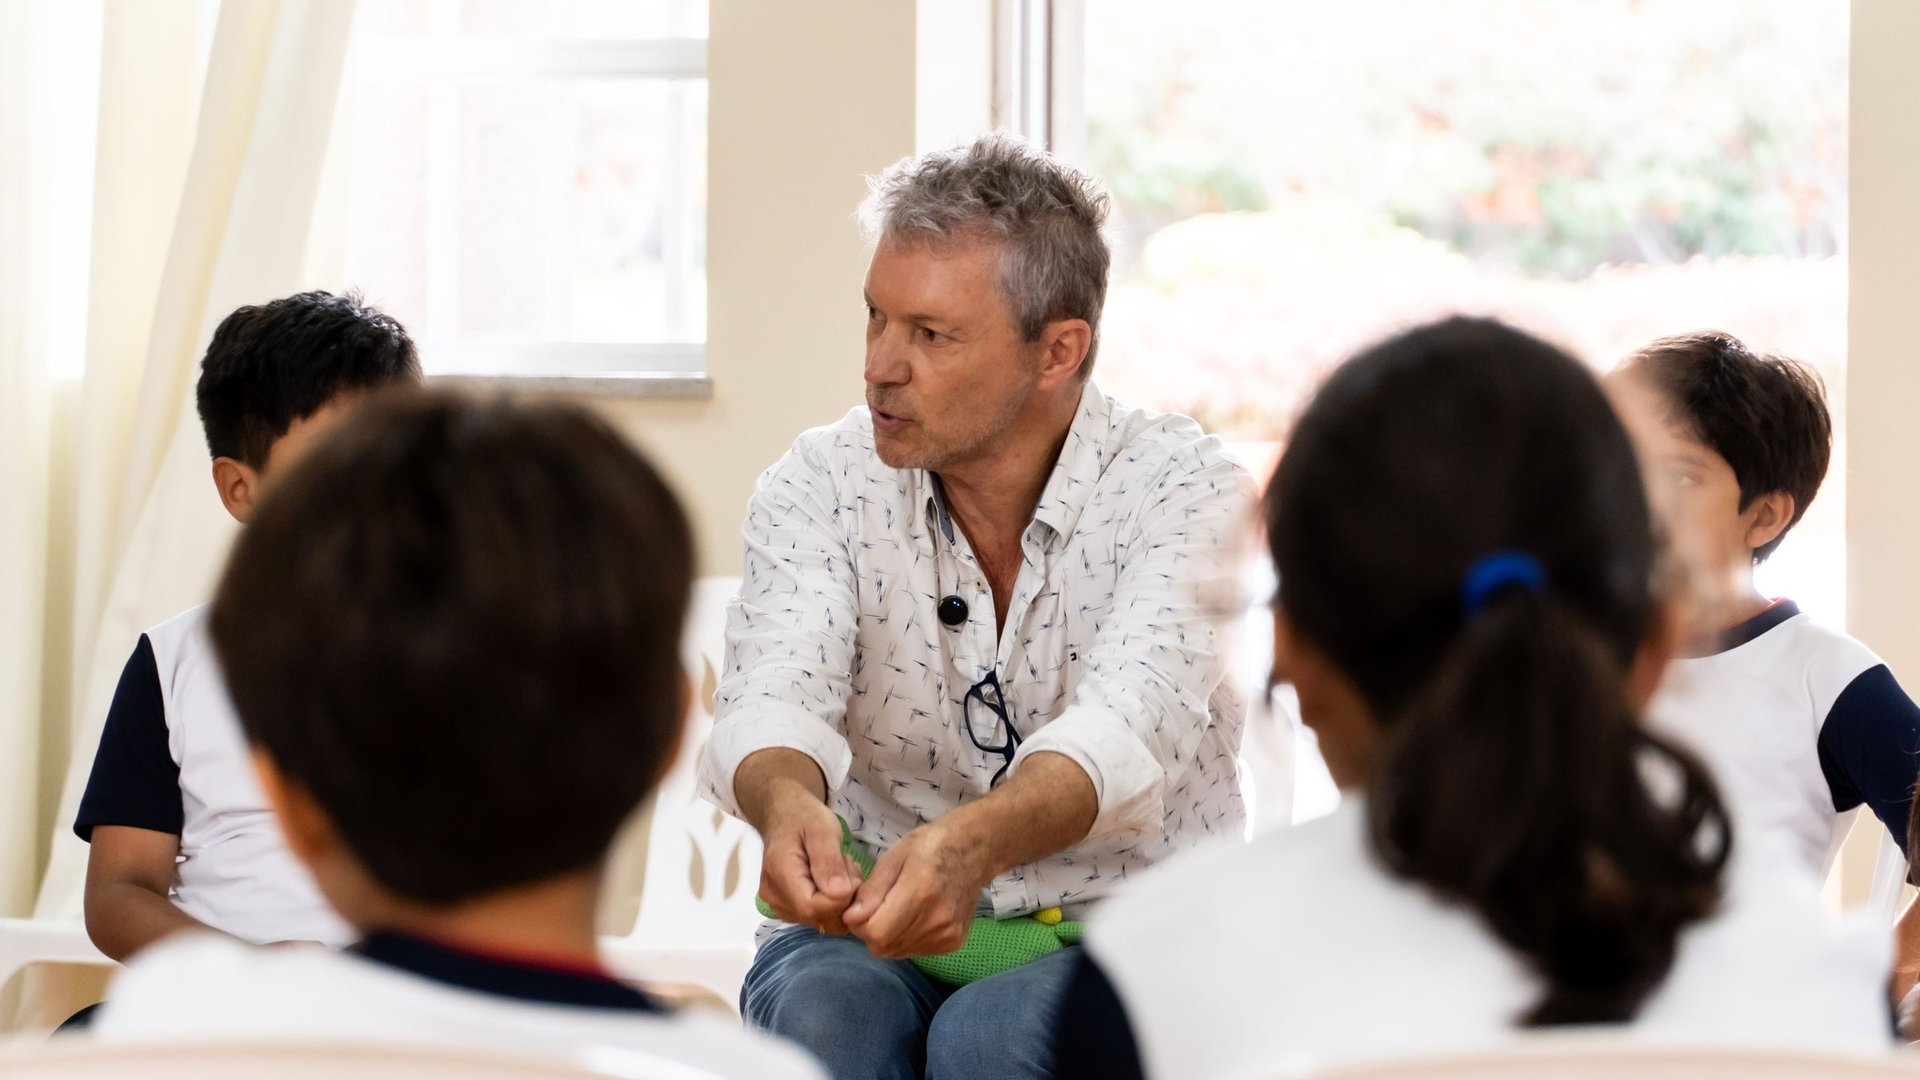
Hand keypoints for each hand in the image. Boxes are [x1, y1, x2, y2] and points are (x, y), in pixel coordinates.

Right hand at [757, 790, 861, 933]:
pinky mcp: (787, 908)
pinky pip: (818, 917)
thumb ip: (829, 861)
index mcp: (779, 874)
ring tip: (839, 869)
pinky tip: (832, 880)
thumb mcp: (822, 829)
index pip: (813, 907)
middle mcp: (774, 897)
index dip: (841, 896)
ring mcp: (779, 905)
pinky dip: (833, 903)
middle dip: (844, 896)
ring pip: (822, 920)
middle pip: (819, 917)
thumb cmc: (803, 817)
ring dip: (840, 900)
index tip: (850, 869)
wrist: (784, 815)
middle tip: (846, 865)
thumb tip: (840, 893)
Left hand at [843, 821, 988, 958]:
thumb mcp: (894, 856)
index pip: (875, 932)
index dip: (859, 922)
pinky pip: (914, 951)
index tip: (859, 906)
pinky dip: (905, 938)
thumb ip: (872, 889)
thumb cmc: (930, 845)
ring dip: (888, 935)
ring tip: (897, 908)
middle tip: (876, 906)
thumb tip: (851, 917)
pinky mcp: (954, 942)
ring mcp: (948, 934)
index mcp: (920, 892)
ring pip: (897, 952)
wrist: (975, 850)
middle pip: (883, 946)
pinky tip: (914, 916)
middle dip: (870, 930)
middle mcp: (937, 919)